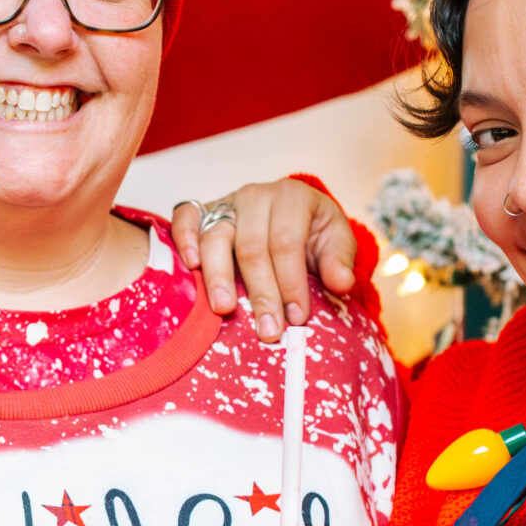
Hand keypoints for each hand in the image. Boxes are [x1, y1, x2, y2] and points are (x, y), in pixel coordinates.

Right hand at [170, 178, 361, 342]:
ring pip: (216, 237)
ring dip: (219, 276)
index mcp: (293, 197)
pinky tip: (191, 266)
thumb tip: (341, 284)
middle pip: (252, 247)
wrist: (292, 215)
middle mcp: (256, 195)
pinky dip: (184, 239)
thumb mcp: (336, 242)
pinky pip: (186, 217)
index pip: (287, 243)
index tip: (297, 317)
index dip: (291, 282)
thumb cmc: (312, 233)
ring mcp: (227, 203)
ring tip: (224, 309)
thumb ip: (340, 261)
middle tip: (267, 329)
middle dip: (261, 292)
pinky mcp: (203, 211)